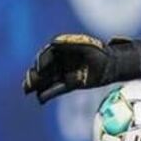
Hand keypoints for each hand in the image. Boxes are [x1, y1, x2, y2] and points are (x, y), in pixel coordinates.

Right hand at [23, 34, 137, 103]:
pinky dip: (48, 94)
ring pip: (47, 80)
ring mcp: (63, 72)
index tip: (39, 68)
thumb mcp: (86, 45)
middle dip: (34, 75)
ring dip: (37, 85)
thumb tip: (54, 42)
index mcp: (61, 49)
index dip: (41, 61)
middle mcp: (60, 61)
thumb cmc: (99, 52)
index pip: (46, 55)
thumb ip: (71, 43)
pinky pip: (56, 89)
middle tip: (27, 82)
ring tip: (27, 90)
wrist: (112, 65)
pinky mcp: (69, 84)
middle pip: (43, 69)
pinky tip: (40, 99)